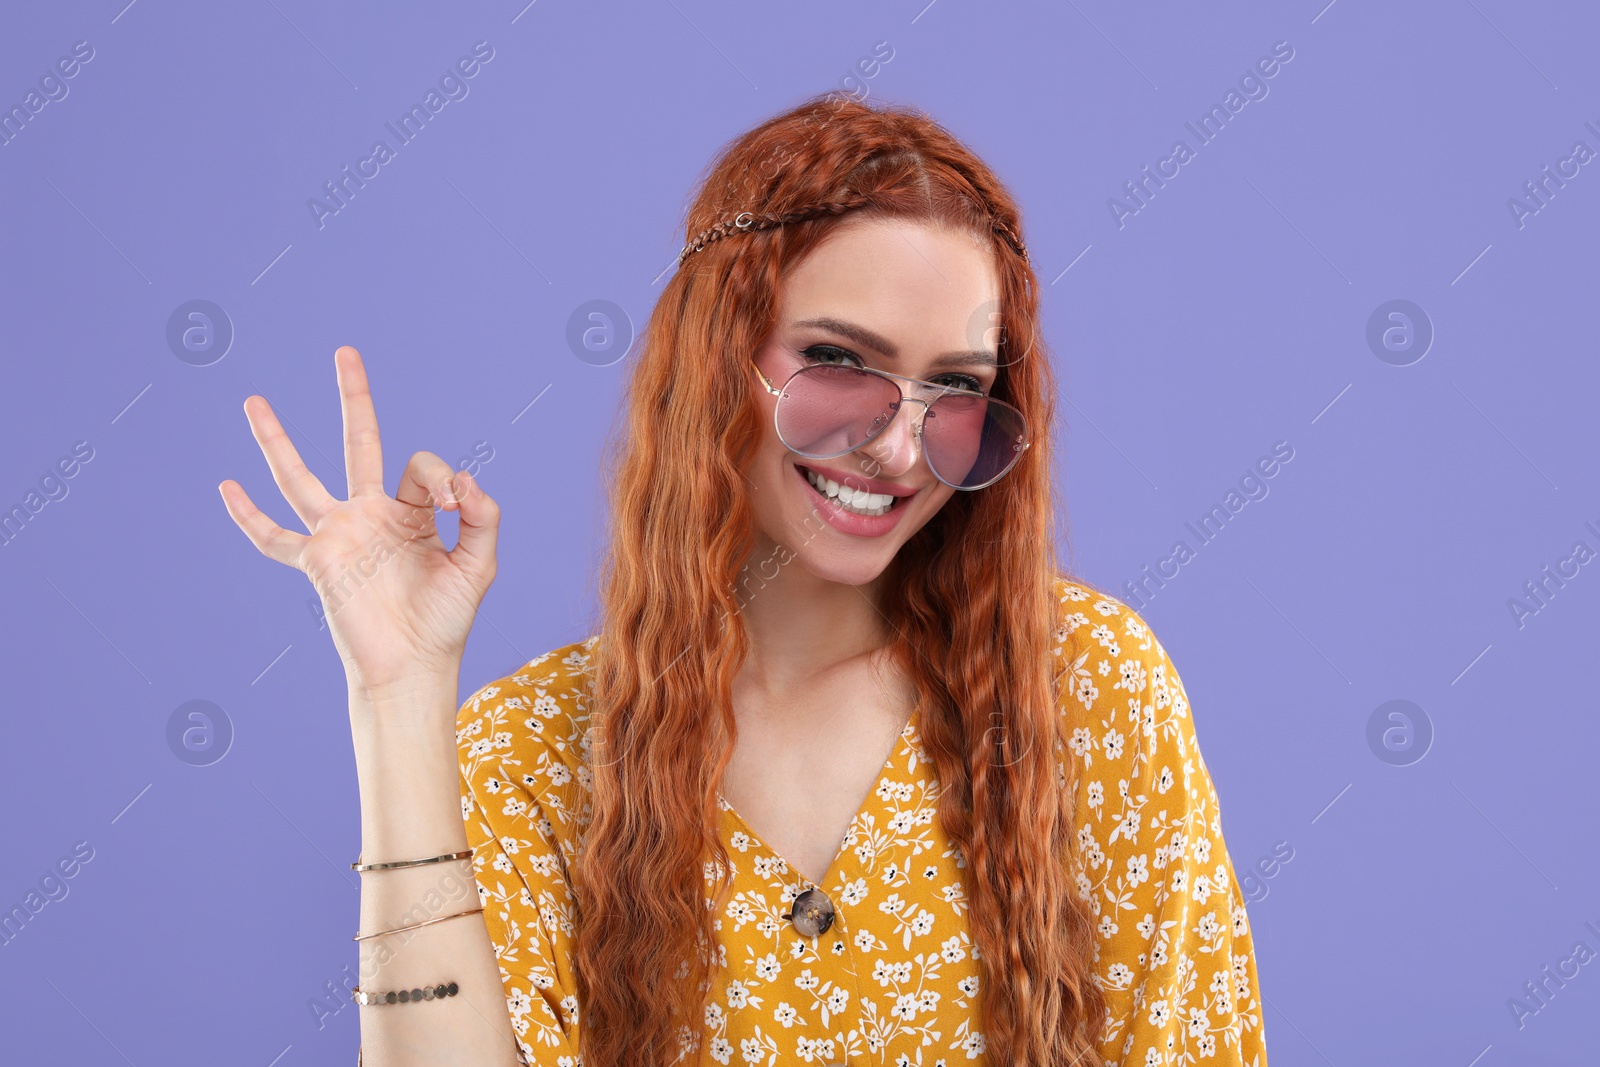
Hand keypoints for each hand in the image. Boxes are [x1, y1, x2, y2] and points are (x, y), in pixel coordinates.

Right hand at [218, 346, 498, 693]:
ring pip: (300, 477)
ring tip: (253, 402)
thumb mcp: (479, 563)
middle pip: (359, 442)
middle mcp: (373, 514)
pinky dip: (249, 516)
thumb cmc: (447, 620)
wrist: (413, 667)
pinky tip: (226, 488)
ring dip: (276, 440)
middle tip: (345, 352)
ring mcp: (340, 535)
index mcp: (413, 512)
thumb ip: (482, 516)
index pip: (420, 465)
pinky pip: (274, 537)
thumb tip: (462, 478)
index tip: (452, 504)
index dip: (439, 477)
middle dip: (354, 398)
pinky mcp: (318, 562)